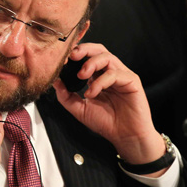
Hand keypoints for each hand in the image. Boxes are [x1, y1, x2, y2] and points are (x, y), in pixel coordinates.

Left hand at [53, 43, 165, 167]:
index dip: (74, 55)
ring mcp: (122, 75)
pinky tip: (92, 93)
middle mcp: (110, 72)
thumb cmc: (106, 123)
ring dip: (90, 64)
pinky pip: (114, 74)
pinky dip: (100, 81)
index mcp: (97, 76)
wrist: (125, 137)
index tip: (61, 61)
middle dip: (83, 50)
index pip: (87, 56)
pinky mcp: (131, 81)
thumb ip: (66, 96)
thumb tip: (55, 81)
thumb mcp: (79, 109)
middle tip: (71, 57)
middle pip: (98, 50)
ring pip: (106, 57)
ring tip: (81, 76)